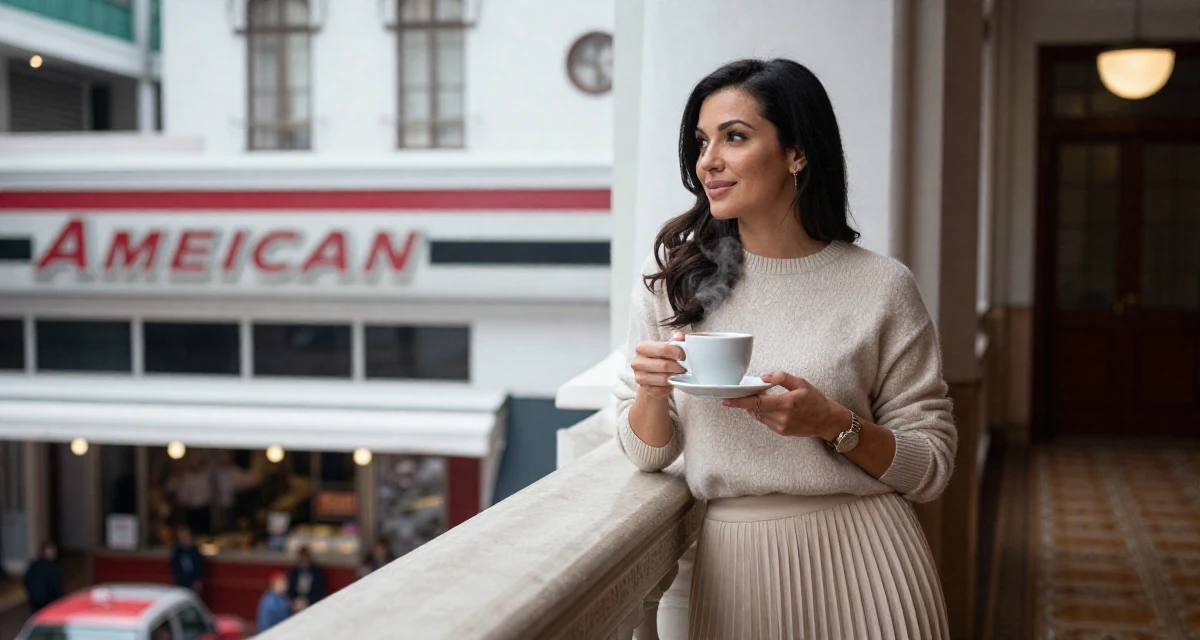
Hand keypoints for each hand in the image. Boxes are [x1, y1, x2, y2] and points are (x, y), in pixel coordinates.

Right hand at [632, 332, 686, 398]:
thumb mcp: (667, 347)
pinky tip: (672, 381)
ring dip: (675, 377)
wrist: (653, 377)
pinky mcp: (645, 389)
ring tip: (680, 374)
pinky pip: (662, 389)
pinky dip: (670, 386)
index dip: (676, 352)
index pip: (662, 349)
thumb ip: (675, 340)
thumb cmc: (661, 359)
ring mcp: (639, 377)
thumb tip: (679, 336)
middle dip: (678, 367)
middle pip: (663, 365)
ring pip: (664, 378)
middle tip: (685, 367)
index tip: (684, 356)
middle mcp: (637, 362)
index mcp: (642, 348)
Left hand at [722, 371, 848, 440]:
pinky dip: (763, 413)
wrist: (827, 420)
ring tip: (758, 398)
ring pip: (759, 416)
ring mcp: (781, 427)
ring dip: (755, 408)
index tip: (726, 400)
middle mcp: (782, 417)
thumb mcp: (801, 383)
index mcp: (786, 403)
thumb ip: (782, 378)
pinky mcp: (782, 432)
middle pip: (754, 410)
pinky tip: (769, 407)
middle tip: (740, 394)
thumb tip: (764, 377)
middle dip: (746, 403)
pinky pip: (766, 421)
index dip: (739, 402)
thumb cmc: (815, 400)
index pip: (756, 403)